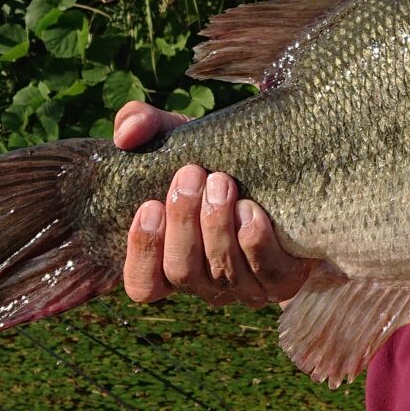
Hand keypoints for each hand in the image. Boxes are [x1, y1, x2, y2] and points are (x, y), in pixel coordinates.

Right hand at [113, 100, 313, 308]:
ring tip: (222, 182)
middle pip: (182, 272)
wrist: (279, 163)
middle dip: (184, 223)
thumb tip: (126, 133)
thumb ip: (144, 126)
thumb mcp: (179, 138)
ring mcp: (243, 284)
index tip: (148, 206)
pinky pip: (267, 272)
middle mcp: (204, 280)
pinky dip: (256, 242)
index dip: (141, 252)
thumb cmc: (216, 158)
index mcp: (170, 258)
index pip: (142, 284)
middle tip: (192, 174)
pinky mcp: (282, 279)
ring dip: (218, 227)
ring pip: (222, 273)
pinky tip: (251, 209)